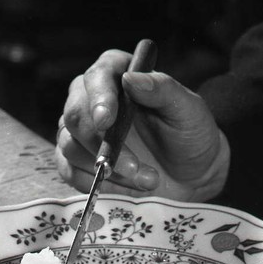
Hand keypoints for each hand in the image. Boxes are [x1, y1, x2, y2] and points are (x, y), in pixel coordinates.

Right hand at [55, 48, 229, 200]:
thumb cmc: (190, 133)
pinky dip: (95, 184)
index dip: (99, 99)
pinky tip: (126, 187)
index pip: (97, 78)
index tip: (107, 121)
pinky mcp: (79, 163)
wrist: (192, 173)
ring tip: (145, 179)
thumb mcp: (188, 109)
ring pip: (70, 146)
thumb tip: (131, 79)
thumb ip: (163, 89)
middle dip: (100, 143)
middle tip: (132, 166)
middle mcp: (92, 100)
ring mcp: (82, 133)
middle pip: (74, 114)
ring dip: (105, 167)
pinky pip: (70, 172)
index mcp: (117, 76)